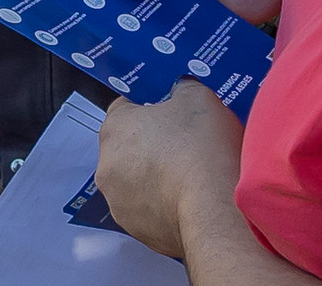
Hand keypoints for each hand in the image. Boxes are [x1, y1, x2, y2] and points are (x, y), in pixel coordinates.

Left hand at [97, 81, 245, 258]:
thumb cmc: (201, 149)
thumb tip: (181, 92)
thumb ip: (183, 90)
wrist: (214, 207)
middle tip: (183, 142)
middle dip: (151, 144)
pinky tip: (189, 197)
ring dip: (154, 177)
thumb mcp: (199, 97)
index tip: (168, 112)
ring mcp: (119, 203)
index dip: (148, 107)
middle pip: (127, 147)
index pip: (123, 108)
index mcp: (115, 128)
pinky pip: (148, 210)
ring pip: (135, 182)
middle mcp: (107, 167)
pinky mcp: (137, 231)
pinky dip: (164, 204)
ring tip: (190, 173)